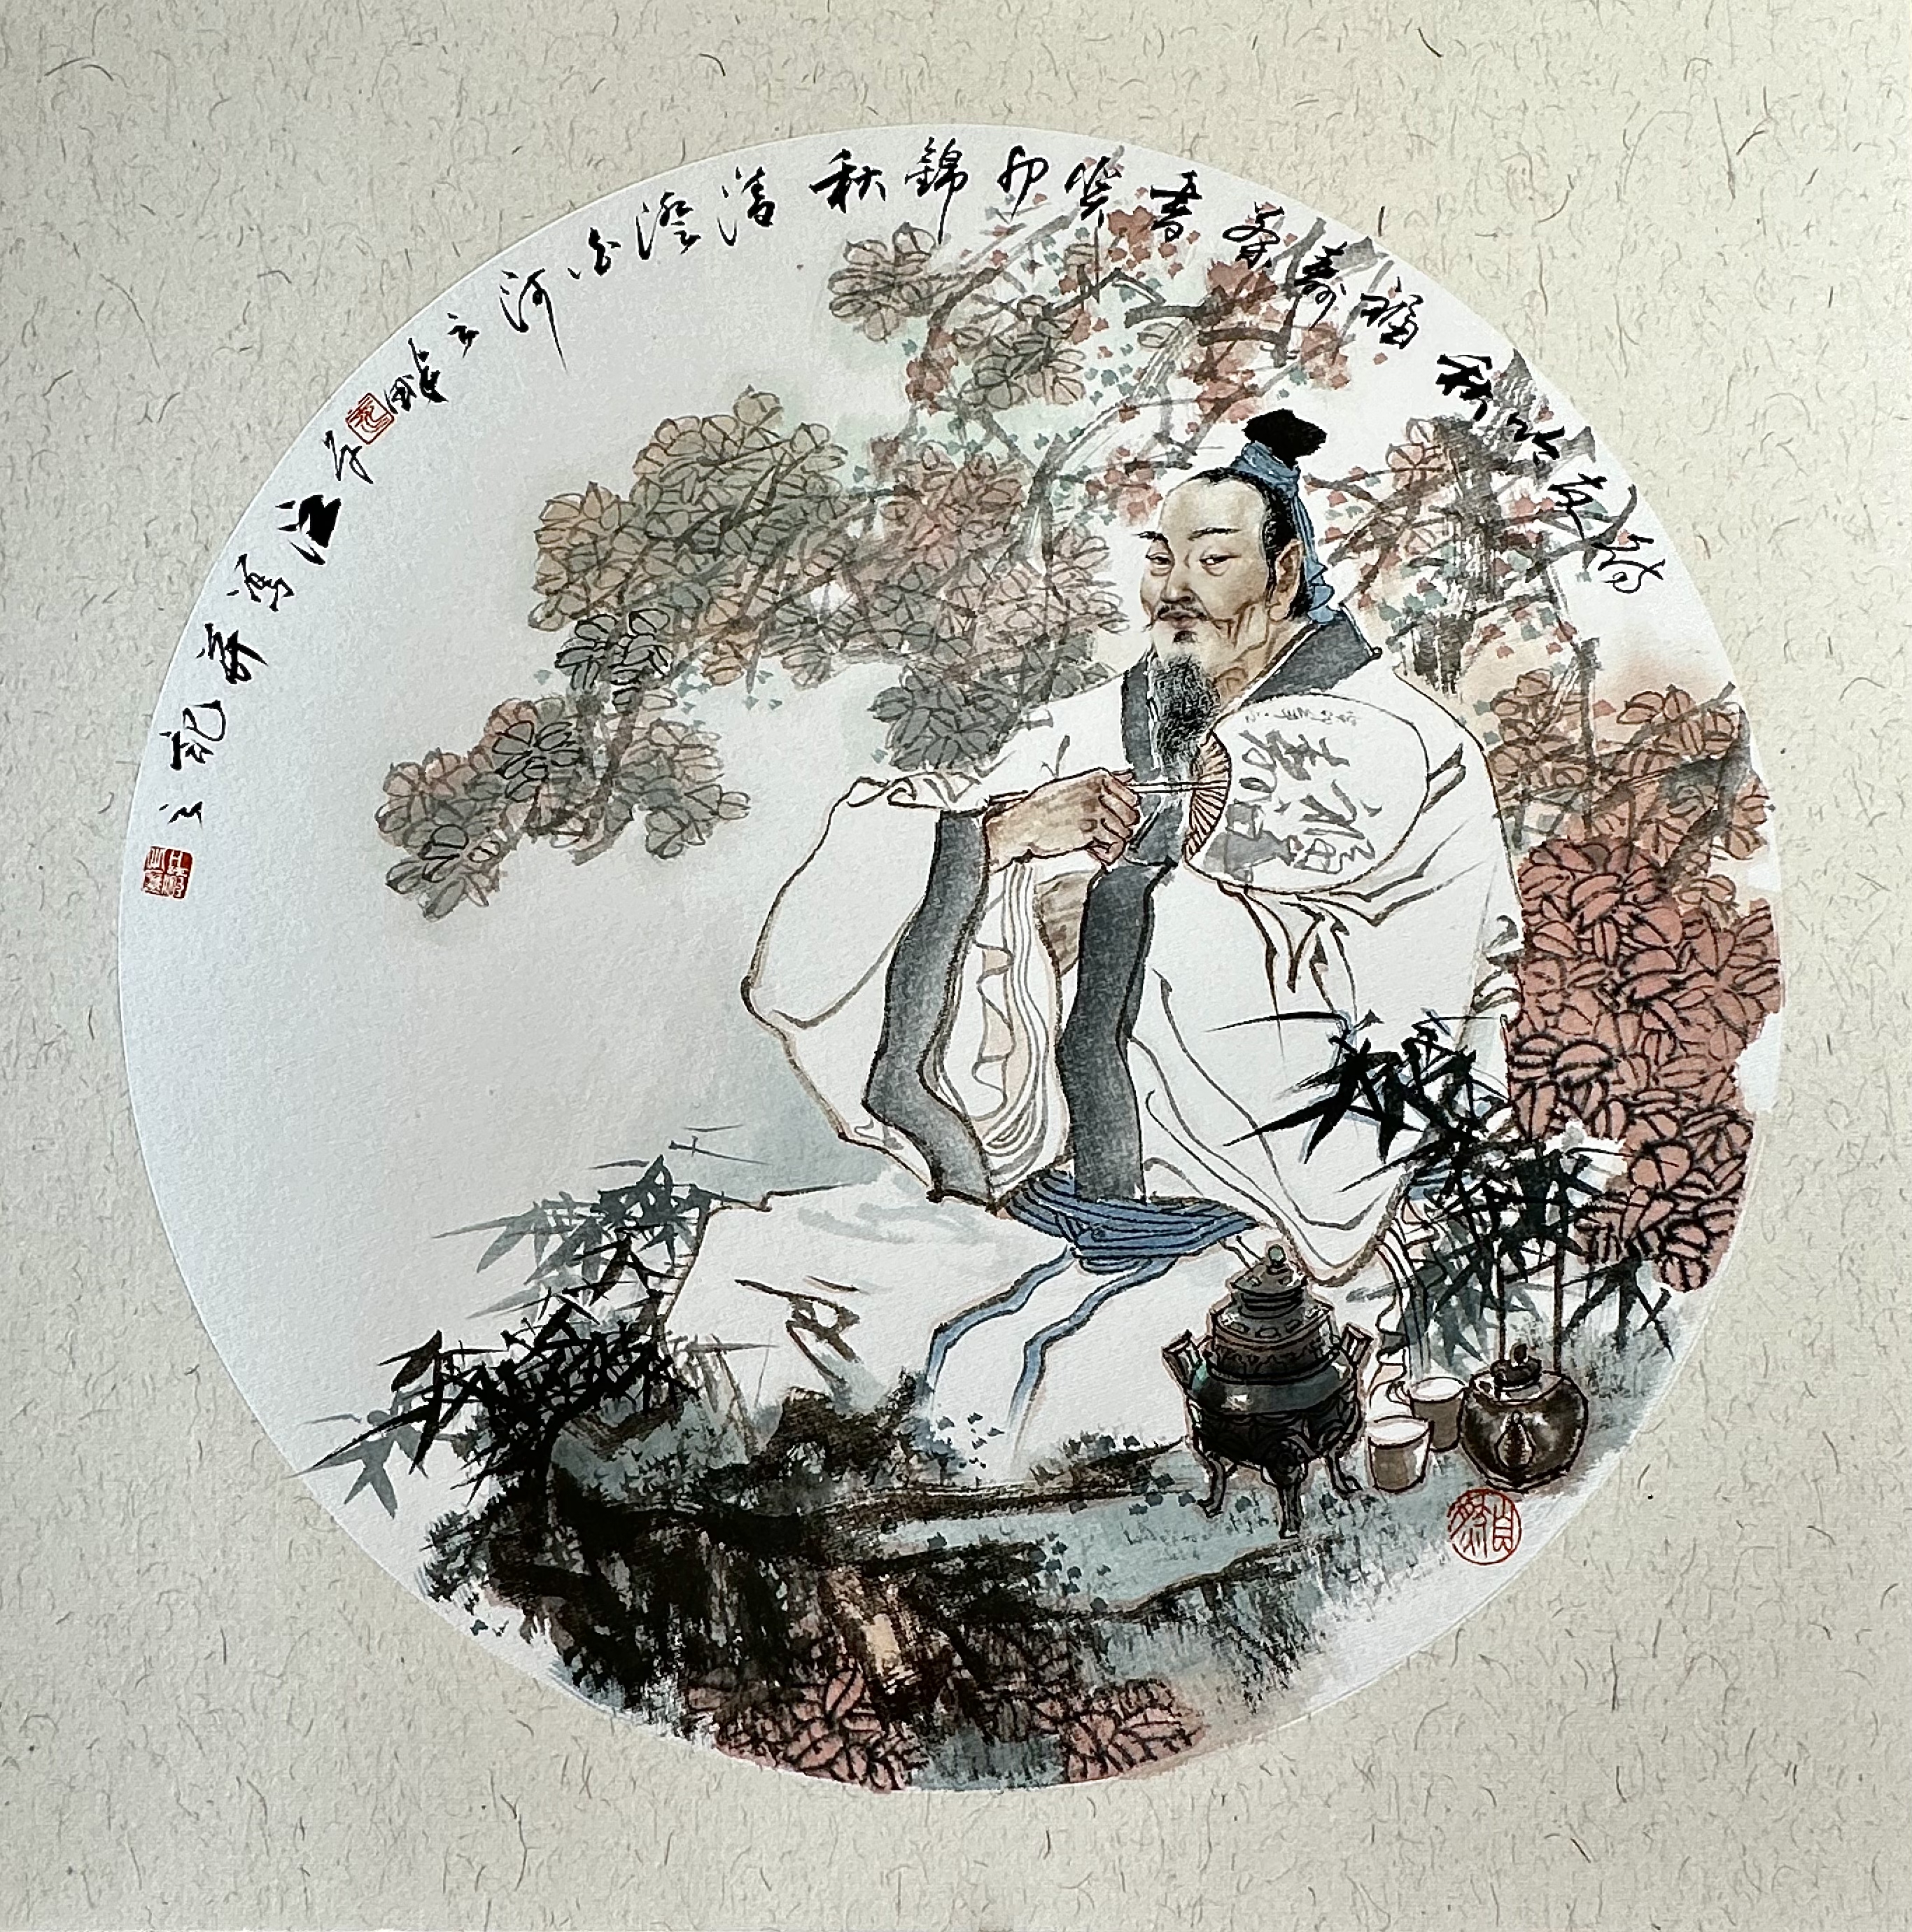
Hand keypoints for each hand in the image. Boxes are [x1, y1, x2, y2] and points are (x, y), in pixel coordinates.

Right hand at [984, 768, 1140, 869]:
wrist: (1023, 823)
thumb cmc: (1041, 807)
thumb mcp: (1073, 785)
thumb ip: (1103, 782)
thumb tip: (1127, 776)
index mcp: (1096, 778)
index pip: (1131, 795)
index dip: (1126, 810)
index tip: (1118, 817)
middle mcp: (1098, 793)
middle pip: (1131, 814)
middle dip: (1123, 827)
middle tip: (1109, 833)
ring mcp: (1095, 811)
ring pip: (1124, 831)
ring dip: (1114, 841)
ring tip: (1099, 843)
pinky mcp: (1091, 830)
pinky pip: (1113, 844)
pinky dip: (1108, 852)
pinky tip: (1096, 850)